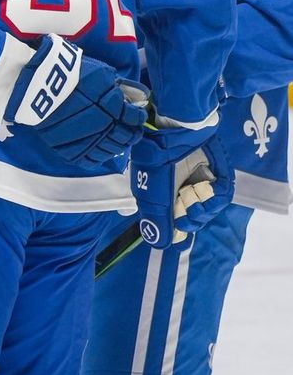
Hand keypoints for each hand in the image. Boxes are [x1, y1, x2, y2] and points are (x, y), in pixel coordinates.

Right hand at [5, 34, 148, 167]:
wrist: (38, 83)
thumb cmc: (70, 72)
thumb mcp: (100, 71)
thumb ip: (116, 86)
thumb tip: (128, 98)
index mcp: (113, 106)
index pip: (134, 118)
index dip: (138, 118)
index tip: (136, 116)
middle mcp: (104, 126)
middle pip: (124, 137)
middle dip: (130, 134)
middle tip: (130, 130)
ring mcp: (86, 140)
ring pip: (109, 151)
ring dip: (116, 146)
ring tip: (115, 140)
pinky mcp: (69, 150)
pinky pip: (89, 160)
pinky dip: (98, 157)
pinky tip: (100, 151)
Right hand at [130, 125, 233, 248]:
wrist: (178, 129)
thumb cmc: (159, 158)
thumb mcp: (152, 191)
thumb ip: (156, 218)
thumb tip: (160, 245)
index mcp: (165, 194)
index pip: (175, 221)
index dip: (178, 230)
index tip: (179, 233)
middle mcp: (183, 189)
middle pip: (194, 218)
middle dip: (191, 219)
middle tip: (185, 207)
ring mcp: (201, 182)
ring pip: (209, 209)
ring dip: (203, 209)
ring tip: (193, 196)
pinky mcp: (218, 175)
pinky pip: (222, 195)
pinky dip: (215, 199)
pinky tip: (206, 192)